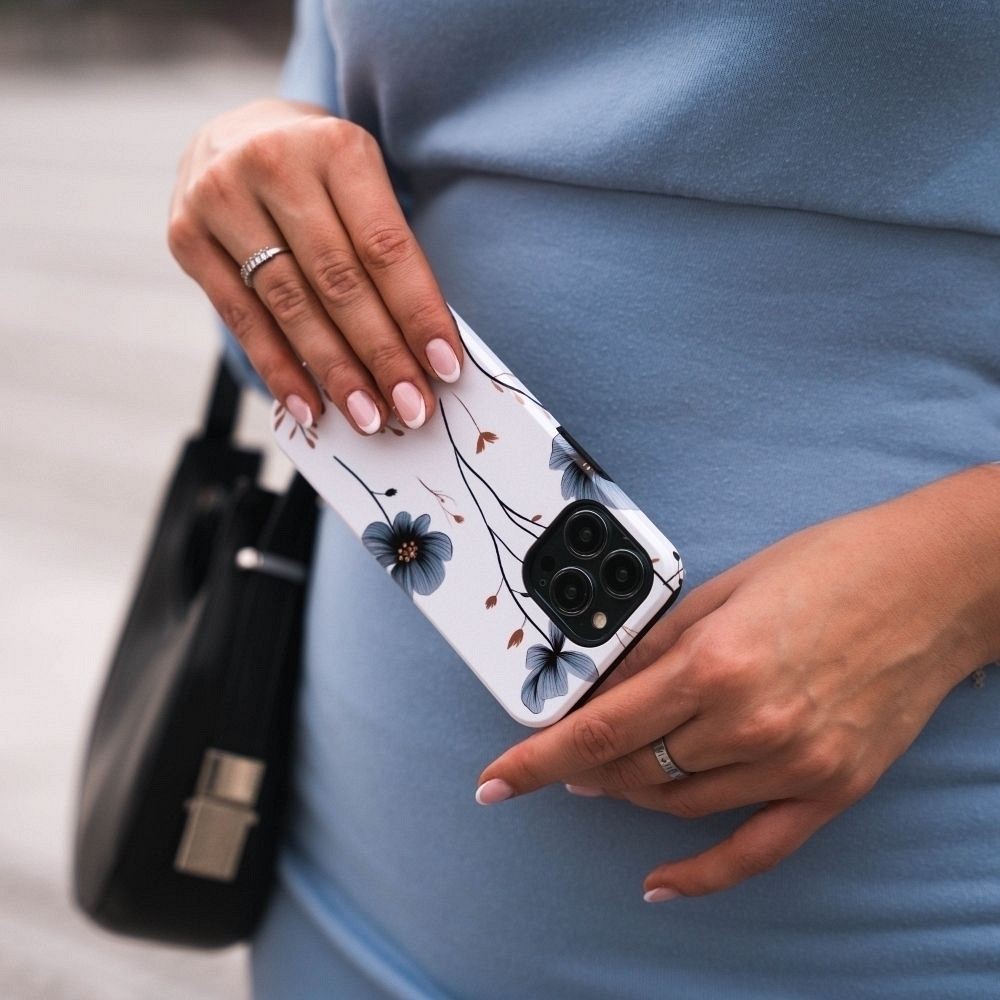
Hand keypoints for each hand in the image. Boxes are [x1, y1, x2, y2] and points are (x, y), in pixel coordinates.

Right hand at [168, 99, 461, 433]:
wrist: (235, 137)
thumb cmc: (322, 180)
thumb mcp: (362, 190)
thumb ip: (389, 259)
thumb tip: (425, 353)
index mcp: (336, 148)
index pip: (385, 247)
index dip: (418, 313)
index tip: (446, 368)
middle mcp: (274, 164)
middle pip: (338, 281)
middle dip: (382, 355)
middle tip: (412, 409)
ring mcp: (221, 198)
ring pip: (291, 306)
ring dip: (335, 373)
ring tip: (369, 417)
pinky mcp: (187, 236)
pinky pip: (242, 320)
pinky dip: (281, 371)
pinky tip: (310, 409)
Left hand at [476, 466, 999, 899]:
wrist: (930, 583)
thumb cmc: (828, 567)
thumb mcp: (724, 590)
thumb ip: (657, 646)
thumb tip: (601, 685)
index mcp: (715, 663)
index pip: (602, 729)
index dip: (536, 760)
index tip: (496, 782)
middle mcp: (750, 722)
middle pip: (634, 771)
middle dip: (581, 769)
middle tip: (557, 757)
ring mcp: (794, 763)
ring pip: (679, 805)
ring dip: (628, 795)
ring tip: (601, 779)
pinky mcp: (831, 788)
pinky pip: (754, 850)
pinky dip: (700, 875)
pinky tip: (659, 883)